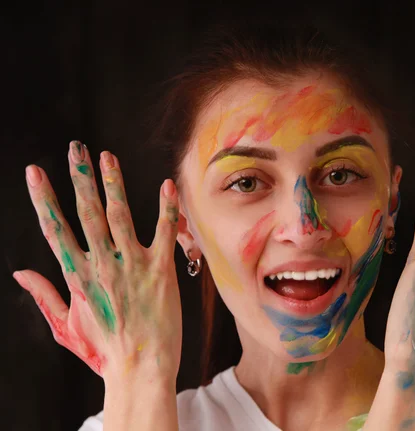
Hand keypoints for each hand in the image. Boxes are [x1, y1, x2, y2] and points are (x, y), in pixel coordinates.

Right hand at [13, 141, 181, 382]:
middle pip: (86, 213)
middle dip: (80, 177)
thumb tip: (20, 272)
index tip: (36, 172)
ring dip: (114, 183)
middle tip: (76, 149)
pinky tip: (167, 185)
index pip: (55, 228)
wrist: (142, 367)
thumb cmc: (104, 350)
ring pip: (120, 215)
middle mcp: (102, 264)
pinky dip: (166, 208)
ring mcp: (132, 265)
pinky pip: (164, 232)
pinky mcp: (161, 270)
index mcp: (77, 276)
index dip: (44, 198)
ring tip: (108, 157)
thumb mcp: (65, 327)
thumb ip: (44, 296)